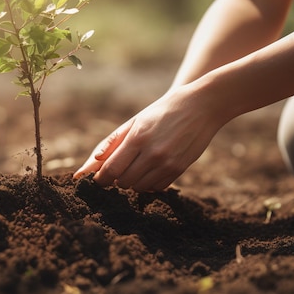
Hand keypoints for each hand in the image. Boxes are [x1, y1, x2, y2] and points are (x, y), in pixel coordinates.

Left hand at [73, 85, 223, 191]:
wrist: (201, 106)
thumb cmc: (163, 111)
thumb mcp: (136, 121)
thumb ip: (113, 142)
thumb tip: (93, 162)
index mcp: (137, 137)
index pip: (111, 169)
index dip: (101, 178)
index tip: (99, 178)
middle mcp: (152, 153)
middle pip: (124, 182)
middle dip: (116, 180)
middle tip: (118, 171)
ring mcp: (167, 163)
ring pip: (140, 187)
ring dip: (133, 182)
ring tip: (135, 168)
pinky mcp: (179, 169)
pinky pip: (156, 187)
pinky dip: (149, 183)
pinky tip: (151, 170)